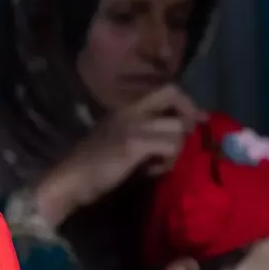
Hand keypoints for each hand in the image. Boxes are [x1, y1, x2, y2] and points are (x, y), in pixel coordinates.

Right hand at [34, 85, 204, 225]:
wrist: (70, 180)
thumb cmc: (90, 165)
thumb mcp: (117, 138)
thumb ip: (141, 131)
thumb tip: (174, 135)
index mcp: (126, 108)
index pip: (166, 89)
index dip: (187, 103)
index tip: (198, 120)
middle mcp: (131, 110)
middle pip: (175, 95)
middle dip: (188, 117)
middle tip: (184, 139)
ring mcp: (132, 126)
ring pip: (177, 128)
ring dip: (176, 150)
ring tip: (160, 164)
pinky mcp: (134, 144)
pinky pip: (170, 147)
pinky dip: (166, 162)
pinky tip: (151, 172)